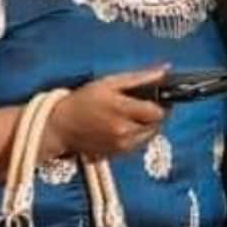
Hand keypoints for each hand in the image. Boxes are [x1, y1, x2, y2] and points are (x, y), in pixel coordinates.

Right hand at [43, 70, 167, 159]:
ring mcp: (121, 146)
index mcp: (122, 110)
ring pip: (150, 137)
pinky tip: (124, 127)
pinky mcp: (118, 155)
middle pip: (157, 126)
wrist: (61, 126)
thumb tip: (165, 71)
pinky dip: (137, 136)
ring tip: (132, 116)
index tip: (158, 99)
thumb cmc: (84, 100)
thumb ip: (139, 77)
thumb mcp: (110, 82)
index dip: (163, 105)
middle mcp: (124, 131)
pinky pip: (138, 145)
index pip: (158, 112)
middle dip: (155, 116)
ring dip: (148, 127)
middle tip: (145, 106)